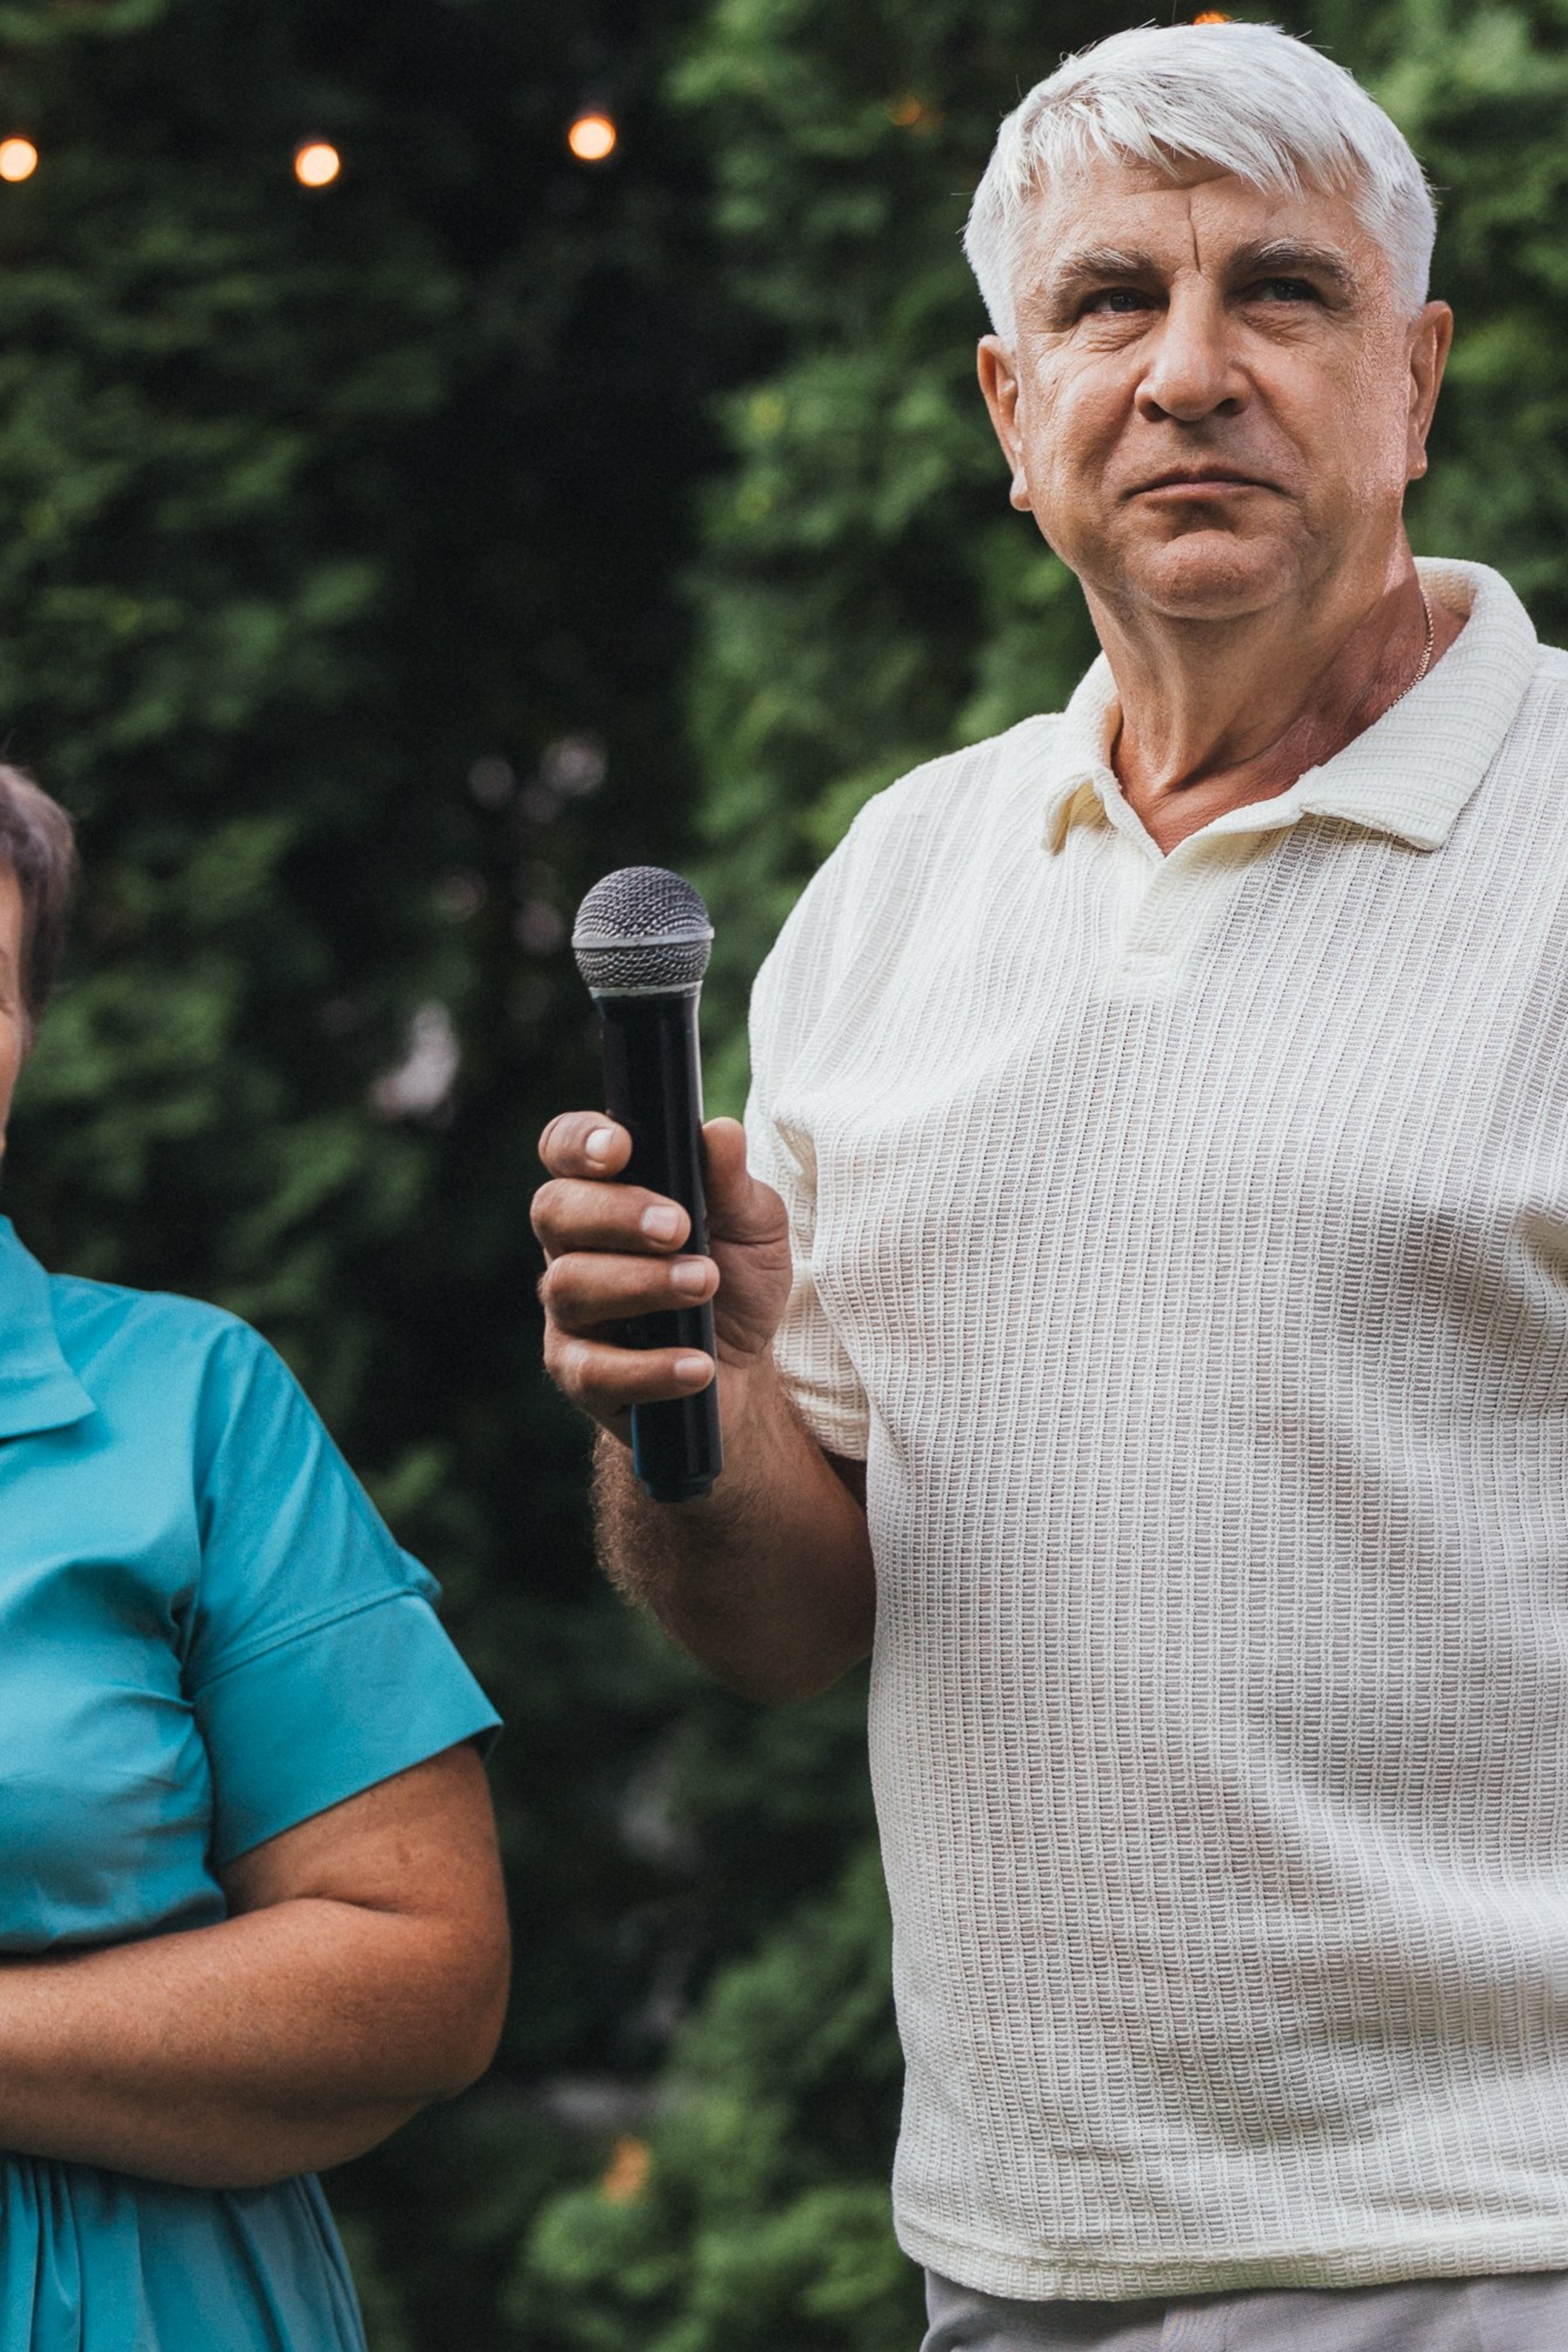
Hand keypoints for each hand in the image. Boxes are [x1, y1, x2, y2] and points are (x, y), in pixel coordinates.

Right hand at [532, 1113, 792, 1444]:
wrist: (747, 1370)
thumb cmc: (737, 1283)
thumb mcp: (754, 1228)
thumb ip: (733, 1184)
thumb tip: (720, 1132)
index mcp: (606, 1193)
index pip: (565, 1148)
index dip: (580, 1142)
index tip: (621, 1148)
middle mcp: (573, 1247)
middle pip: (554, 1211)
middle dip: (616, 1214)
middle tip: (679, 1227)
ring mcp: (570, 1313)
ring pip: (571, 1286)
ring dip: (642, 1284)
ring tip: (703, 1285)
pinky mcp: (582, 1376)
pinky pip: (594, 1371)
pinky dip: (650, 1367)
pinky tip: (697, 1364)